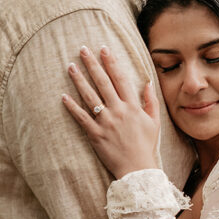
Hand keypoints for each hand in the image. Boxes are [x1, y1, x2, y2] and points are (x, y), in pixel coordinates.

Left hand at [62, 45, 160, 179]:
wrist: (138, 170)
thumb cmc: (146, 146)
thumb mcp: (154, 122)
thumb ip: (150, 101)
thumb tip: (147, 82)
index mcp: (132, 106)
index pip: (120, 78)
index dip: (111, 62)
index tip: (104, 49)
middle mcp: (118, 111)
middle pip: (102, 83)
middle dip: (92, 64)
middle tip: (82, 49)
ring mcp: (106, 122)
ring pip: (90, 96)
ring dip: (79, 80)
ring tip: (70, 66)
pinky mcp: (96, 135)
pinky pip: (81, 118)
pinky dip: (72, 107)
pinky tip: (63, 96)